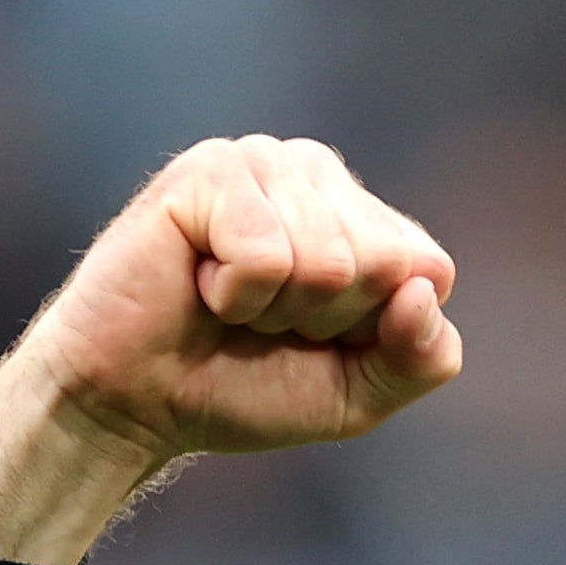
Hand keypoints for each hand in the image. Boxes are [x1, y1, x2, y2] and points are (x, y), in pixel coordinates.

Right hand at [0, 137, 461, 564]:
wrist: (136, 404)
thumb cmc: (243, 388)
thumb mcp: (356, 395)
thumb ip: (421, 358)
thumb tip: (424, 290)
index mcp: (364, 217)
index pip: (429, 269)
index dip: (375, 330)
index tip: (314, 338)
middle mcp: (319, 174)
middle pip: (384, 263)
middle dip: (326, 320)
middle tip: (263, 322)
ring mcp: (265, 161)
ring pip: (329, 260)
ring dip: (276, 309)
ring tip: (230, 302)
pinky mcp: (211, 168)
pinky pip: (268, 253)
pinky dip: (235, 294)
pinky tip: (199, 281)